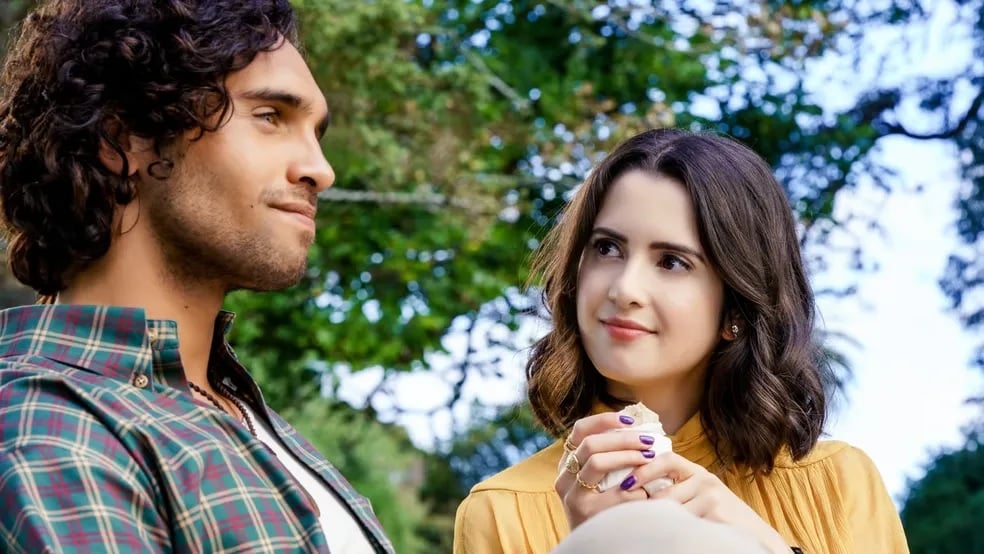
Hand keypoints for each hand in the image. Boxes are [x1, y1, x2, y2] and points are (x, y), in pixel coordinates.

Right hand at [554, 412, 660, 529]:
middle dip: (623, 438)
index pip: (579, 430)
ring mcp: (572, 495)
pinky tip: (645, 492)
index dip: (604, 420)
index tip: (629, 419)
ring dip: (628, 455)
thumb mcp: (596, 482)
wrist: (595, 547)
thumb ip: (606, 457)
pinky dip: (634, 488)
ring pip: (597, 461)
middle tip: (648, 440)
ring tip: (649, 457)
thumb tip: (633, 427)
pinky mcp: (585, 512)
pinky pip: (614, 492)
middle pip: (590, 443)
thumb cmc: (603, 510)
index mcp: (566, 465)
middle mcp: (564, 478)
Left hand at [626, 452, 789, 552]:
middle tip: (630, 514)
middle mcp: (705, 480)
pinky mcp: (714, 514)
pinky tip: (671, 534)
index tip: (626, 482)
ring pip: (671, 510)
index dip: (644, 469)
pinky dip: (672, 529)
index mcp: (699, 472)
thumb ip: (678, 487)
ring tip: (650, 527)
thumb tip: (638, 488)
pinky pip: (682, 522)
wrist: (755, 535)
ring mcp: (711, 497)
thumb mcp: (701, 494)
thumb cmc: (722, 517)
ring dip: (658, 521)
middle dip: (646, 506)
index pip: (667, 459)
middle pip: (664, 492)